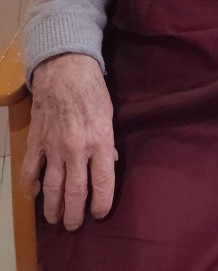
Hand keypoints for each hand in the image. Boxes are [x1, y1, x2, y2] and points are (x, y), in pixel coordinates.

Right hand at [22, 53, 117, 229]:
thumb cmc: (92, 89)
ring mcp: (54, 147)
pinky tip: (33, 195)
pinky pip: (30, 170)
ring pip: (52, 188)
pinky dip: (30, 186)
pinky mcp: (37, 142)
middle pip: (76, 192)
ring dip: (53, 208)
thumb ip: (109, 142)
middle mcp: (77, 149)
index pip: (102, 182)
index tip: (100, 213)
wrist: (65, 69)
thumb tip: (111, 162)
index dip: (102, 203)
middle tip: (75, 225)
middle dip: (76, 214)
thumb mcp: (109, 115)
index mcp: (100, 141)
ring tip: (56, 219)